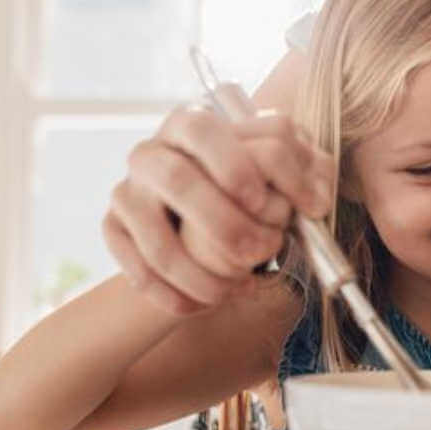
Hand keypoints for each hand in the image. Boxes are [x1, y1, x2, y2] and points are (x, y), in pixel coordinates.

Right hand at [103, 95, 333, 314]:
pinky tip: (201, 305)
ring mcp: (128, 191)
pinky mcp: (113, 228)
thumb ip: (309, 174)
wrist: (203, 225)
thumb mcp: (286, 174)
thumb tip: (316, 201)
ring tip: (240, 288)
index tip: (289, 205)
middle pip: (177, 179)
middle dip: (225, 224)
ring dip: (200, 272)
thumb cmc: (254, 191)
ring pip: (154, 234)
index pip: (207, 131)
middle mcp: (152, 152)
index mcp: (192, 124)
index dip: (245, 168)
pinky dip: (172, 293)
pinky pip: (136, 267)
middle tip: (262, 252)